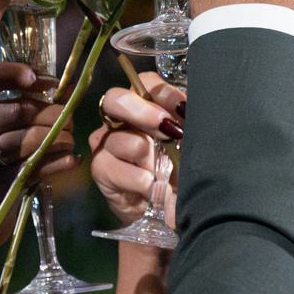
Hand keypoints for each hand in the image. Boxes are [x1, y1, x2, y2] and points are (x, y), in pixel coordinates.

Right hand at [0, 61, 76, 236]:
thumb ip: (20, 110)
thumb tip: (65, 91)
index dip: (14, 72)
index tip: (42, 81)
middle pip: (16, 109)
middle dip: (51, 113)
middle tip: (70, 120)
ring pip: (25, 138)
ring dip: (56, 138)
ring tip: (70, 141)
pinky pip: (32, 167)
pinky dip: (57, 163)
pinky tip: (71, 160)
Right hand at [89, 72, 184, 225]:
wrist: (170, 210)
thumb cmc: (182, 171)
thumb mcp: (192, 145)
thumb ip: (189, 123)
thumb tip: (188, 110)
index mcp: (148, 107)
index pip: (145, 83)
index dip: (163, 92)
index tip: (183, 110)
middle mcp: (123, 120)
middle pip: (114, 99)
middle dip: (140, 111)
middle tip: (165, 128)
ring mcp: (108, 144)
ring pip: (115, 136)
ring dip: (140, 150)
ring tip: (159, 168)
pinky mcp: (101, 169)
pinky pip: (109, 165)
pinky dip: (133, 177)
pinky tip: (150, 186)